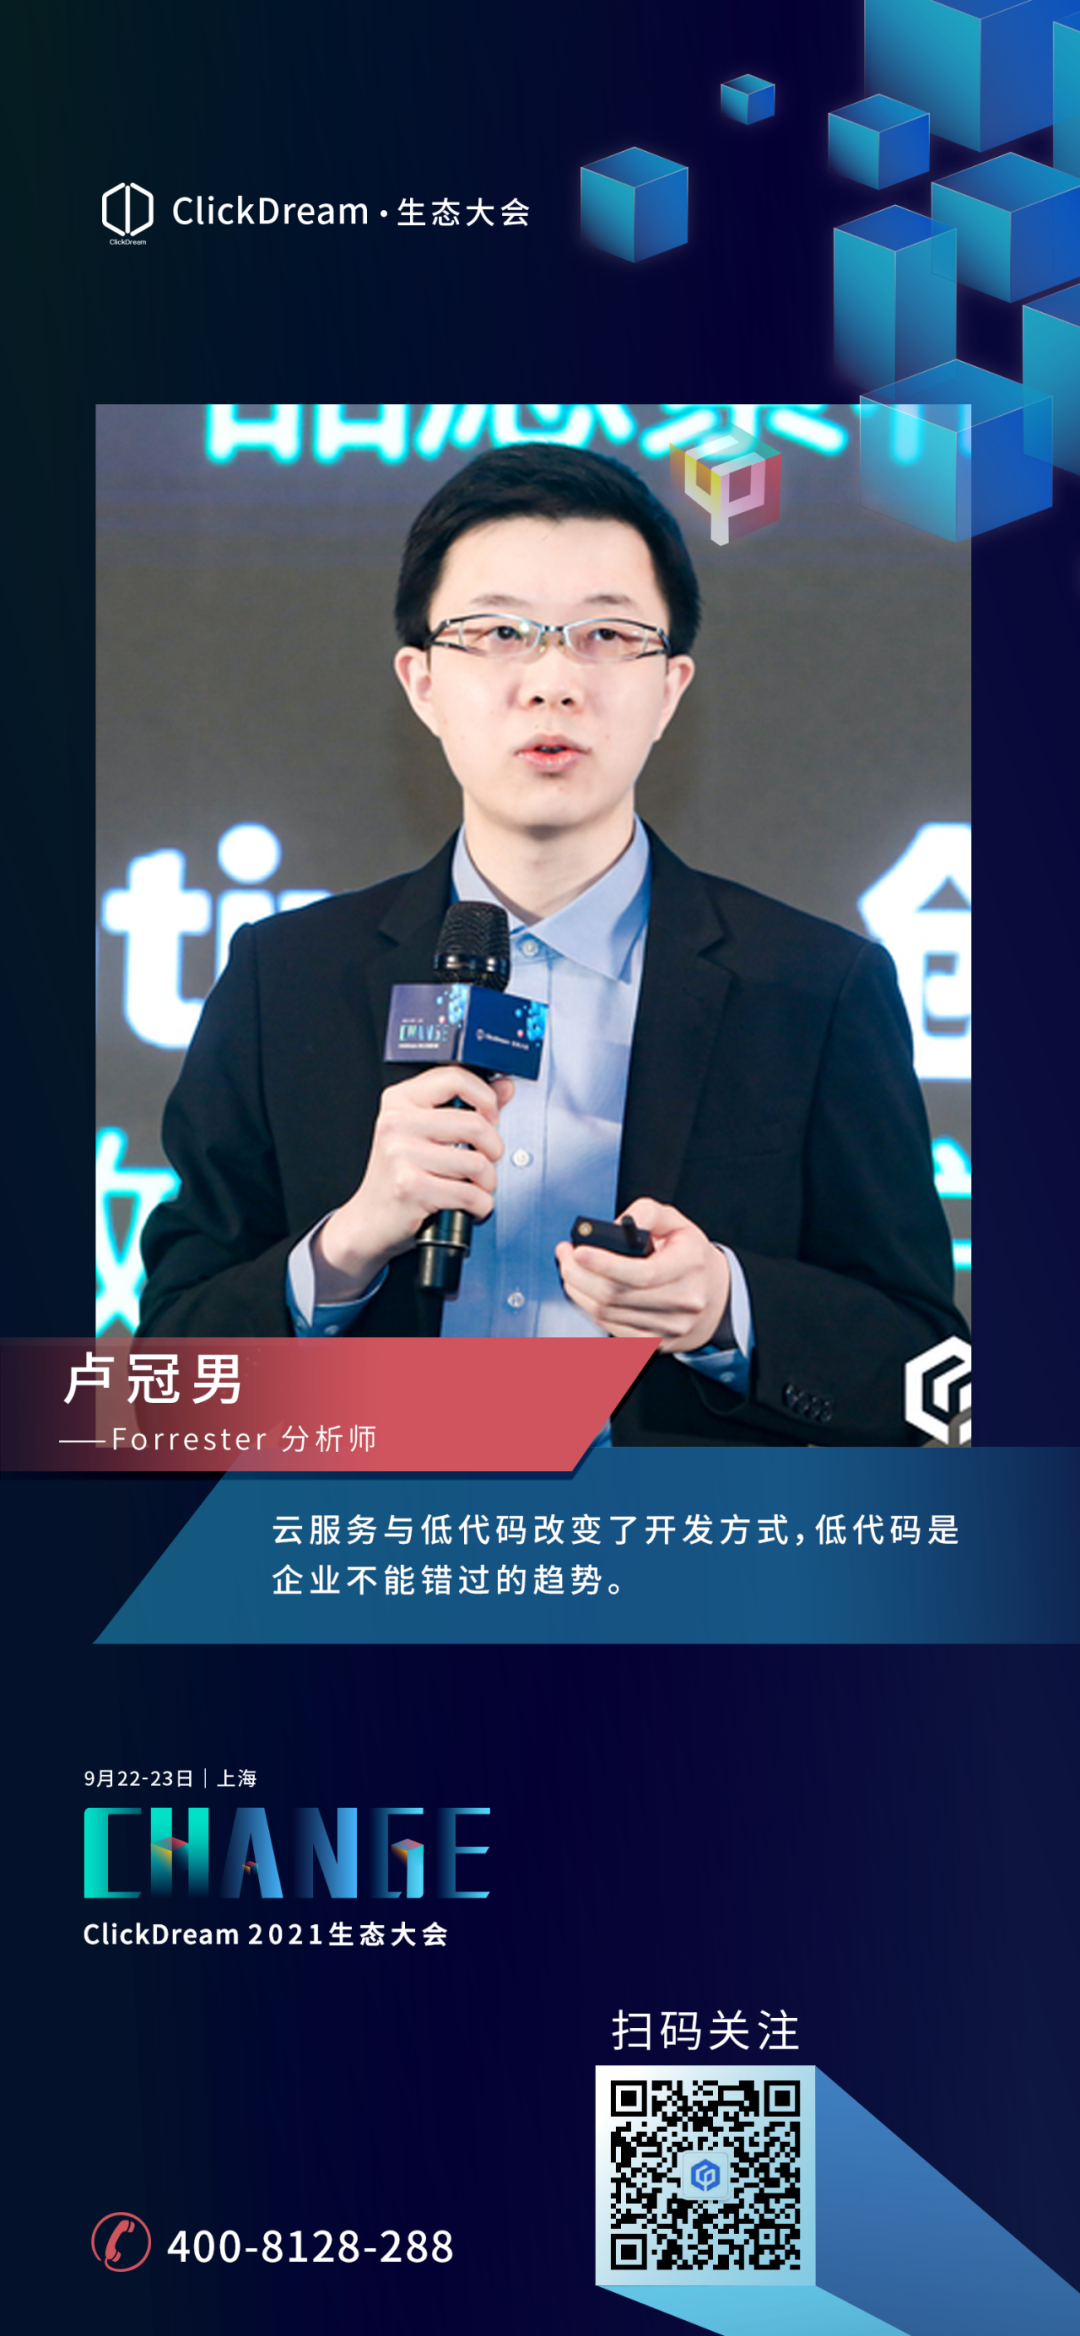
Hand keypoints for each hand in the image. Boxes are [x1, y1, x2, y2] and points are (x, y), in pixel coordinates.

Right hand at [317, 1066, 514, 1294]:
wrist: (368, 1220)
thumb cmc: (399, 1175)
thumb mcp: (426, 1132)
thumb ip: (466, 1106)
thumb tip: (504, 1087)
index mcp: (400, 1101)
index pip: (455, 1078)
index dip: (485, 1098)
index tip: (492, 1115)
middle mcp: (397, 1123)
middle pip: (475, 1124)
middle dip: (494, 1149)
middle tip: (486, 1160)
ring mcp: (401, 1155)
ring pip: (477, 1162)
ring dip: (487, 1182)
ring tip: (475, 1186)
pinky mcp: (411, 1187)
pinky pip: (469, 1194)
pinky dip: (479, 1205)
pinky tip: (468, 1205)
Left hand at [554, 1198, 730, 1353]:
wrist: (715, 1297)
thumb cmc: (690, 1256)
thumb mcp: (675, 1222)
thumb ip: (645, 1213)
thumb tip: (612, 1228)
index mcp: (690, 1265)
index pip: (641, 1273)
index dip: (603, 1264)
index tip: (578, 1251)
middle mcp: (683, 1301)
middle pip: (615, 1295)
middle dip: (578, 1274)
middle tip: (564, 1255)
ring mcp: (669, 1327)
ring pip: (606, 1314)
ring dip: (578, 1291)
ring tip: (570, 1270)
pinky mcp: (654, 1344)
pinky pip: (609, 1328)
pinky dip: (589, 1308)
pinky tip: (585, 1291)